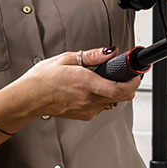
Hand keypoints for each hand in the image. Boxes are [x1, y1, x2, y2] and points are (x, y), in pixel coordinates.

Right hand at [19, 47, 141, 120]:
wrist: (29, 98)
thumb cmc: (43, 79)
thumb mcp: (67, 58)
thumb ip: (92, 56)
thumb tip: (110, 52)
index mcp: (85, 83)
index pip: (118, 88)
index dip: (133, 83)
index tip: (137, 74)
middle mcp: (88, 99)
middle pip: (121, 97)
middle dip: (129, 86)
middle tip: (128, 75)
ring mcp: (86, 110)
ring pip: (112, 102)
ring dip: (116, 92)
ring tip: (108, 80)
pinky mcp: (83, 115)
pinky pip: (101, 107)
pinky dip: (104, 98)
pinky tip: (95, 89)